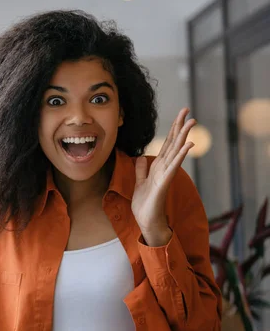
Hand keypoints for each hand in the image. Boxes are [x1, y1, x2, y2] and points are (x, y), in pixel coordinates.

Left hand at [132, 107, 194, 245]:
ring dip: (184, 136)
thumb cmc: (145, 205)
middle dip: (179, 126)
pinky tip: (188, 145)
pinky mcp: (164, 183)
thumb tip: (141, 157)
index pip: (167, 144)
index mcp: (158, 167)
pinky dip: (181, 155)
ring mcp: (166, 175)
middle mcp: (164, 168)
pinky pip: (173, 167)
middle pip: (173, 143)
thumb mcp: (139, 183)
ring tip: (192, 122)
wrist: (146, 221)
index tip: (179, 114)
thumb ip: (141, 170)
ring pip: (176, 152)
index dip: (172, 129)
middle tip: (187, 109)